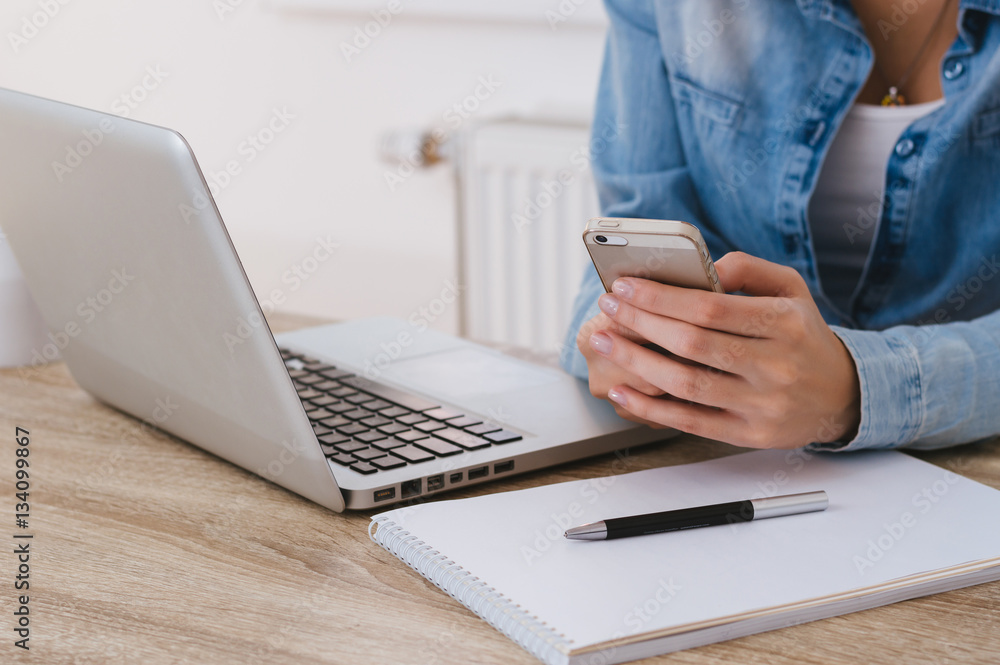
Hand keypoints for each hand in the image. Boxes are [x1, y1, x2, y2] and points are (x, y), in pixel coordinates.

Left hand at [586, 252, 861, 447]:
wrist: (842, 393)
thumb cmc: (803, 334)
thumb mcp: (790, 289)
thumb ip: (748, 268)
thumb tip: (702, 266)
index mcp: (785, 324)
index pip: (710, 308)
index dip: (661, 297)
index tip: (626, 286)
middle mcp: (775, 366)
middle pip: (692, 345)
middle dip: (640, 323)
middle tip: (609, 308)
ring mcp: (762, 405)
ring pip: (686, 384)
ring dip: (636, 362)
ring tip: (604, 342)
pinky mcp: (749, 435)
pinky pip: (690, 422)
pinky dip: (650, 408)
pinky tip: (621, 390)